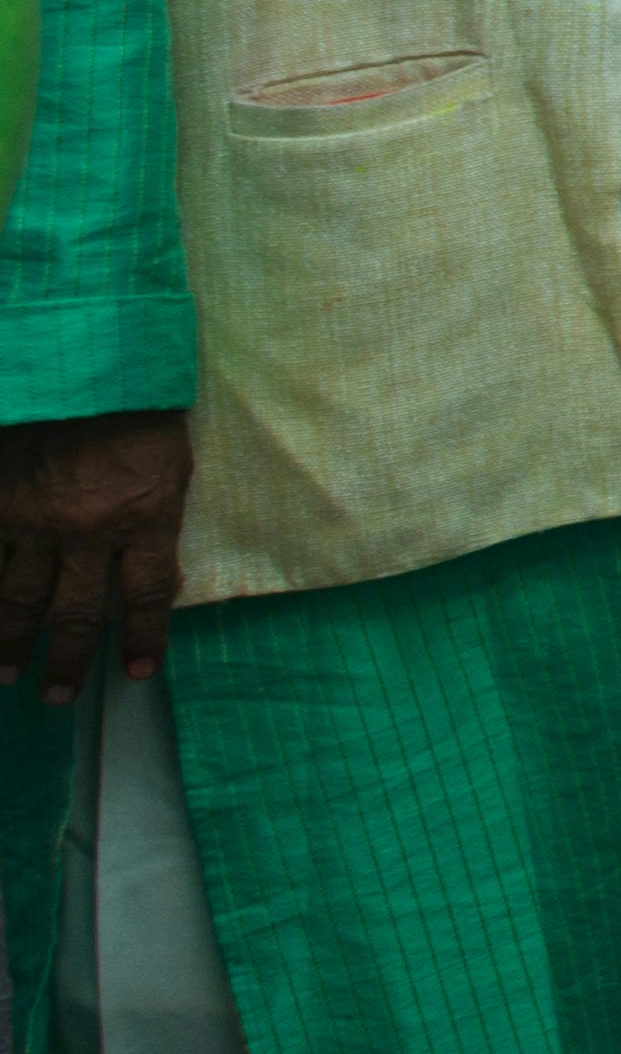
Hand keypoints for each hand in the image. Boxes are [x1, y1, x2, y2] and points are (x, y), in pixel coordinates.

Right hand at [0, 409, 188, 701]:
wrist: (78, 356)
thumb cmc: (136, 402)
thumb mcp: (171, 460)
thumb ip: (159, 520)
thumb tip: (161, 581)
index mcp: (145, 513)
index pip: (148, 594)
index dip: (142, 637)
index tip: (134, 672)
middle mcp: (87, 528)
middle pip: (74, 612)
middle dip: (64, 660)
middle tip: (54, 697)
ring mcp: (32, 519)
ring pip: (17, 598)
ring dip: (9, 642)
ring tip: (4, 674)